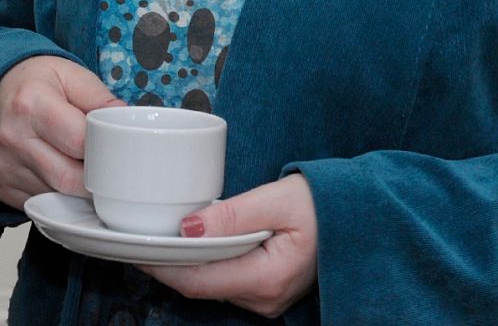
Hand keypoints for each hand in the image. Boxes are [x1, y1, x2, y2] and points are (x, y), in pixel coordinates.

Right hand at [0, 56, 119, 209]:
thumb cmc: (32, 82)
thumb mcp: (69, 74)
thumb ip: (101, 97)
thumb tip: (127, 125)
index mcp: (31, 103)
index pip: (82, 143)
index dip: (104, 150)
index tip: (116, 151)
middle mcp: (12, 137)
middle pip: (70, 179)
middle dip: (94, 177)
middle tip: (104, 166)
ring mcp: (1, 165)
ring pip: (56, 197)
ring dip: (74, 189)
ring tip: (78, 167)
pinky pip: (37, 203)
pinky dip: (53, 195)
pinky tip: (54, 173)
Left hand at [140, 174, 318, 316]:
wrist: (363, 215)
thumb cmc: (325, 202)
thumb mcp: (278, 199)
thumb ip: (233, 214)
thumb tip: (188, 227)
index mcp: (267, 278)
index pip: (198, 280)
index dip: (162, 266)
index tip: (135, 247)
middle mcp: (265, 297)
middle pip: (201, 285)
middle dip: (168, 264)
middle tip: (137, 237)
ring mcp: (268, 297)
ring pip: (213, 285)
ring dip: (186, 264)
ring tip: (158, 236)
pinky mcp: (269, 289)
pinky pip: (227, 280)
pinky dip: (206, 263)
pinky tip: (191, 243)